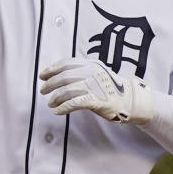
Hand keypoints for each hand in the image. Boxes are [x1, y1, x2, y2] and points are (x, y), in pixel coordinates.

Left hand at [39, 57, 153, 123]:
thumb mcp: (97, 72)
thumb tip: (59, 74)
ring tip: (50, 102)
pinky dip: (63, 107)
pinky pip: (75, 103)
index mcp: (91, 64)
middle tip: (43, 90)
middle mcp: (92, 73)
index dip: (52, 68)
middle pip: (64, 77)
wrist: (130, 99)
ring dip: (55, 97)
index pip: (67, 63)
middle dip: (50, 83)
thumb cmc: (110, 87)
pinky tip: (58, 111)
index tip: (42, 75)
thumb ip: (81, 71)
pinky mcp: (97, 100)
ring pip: (67, 90)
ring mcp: (95, 86)